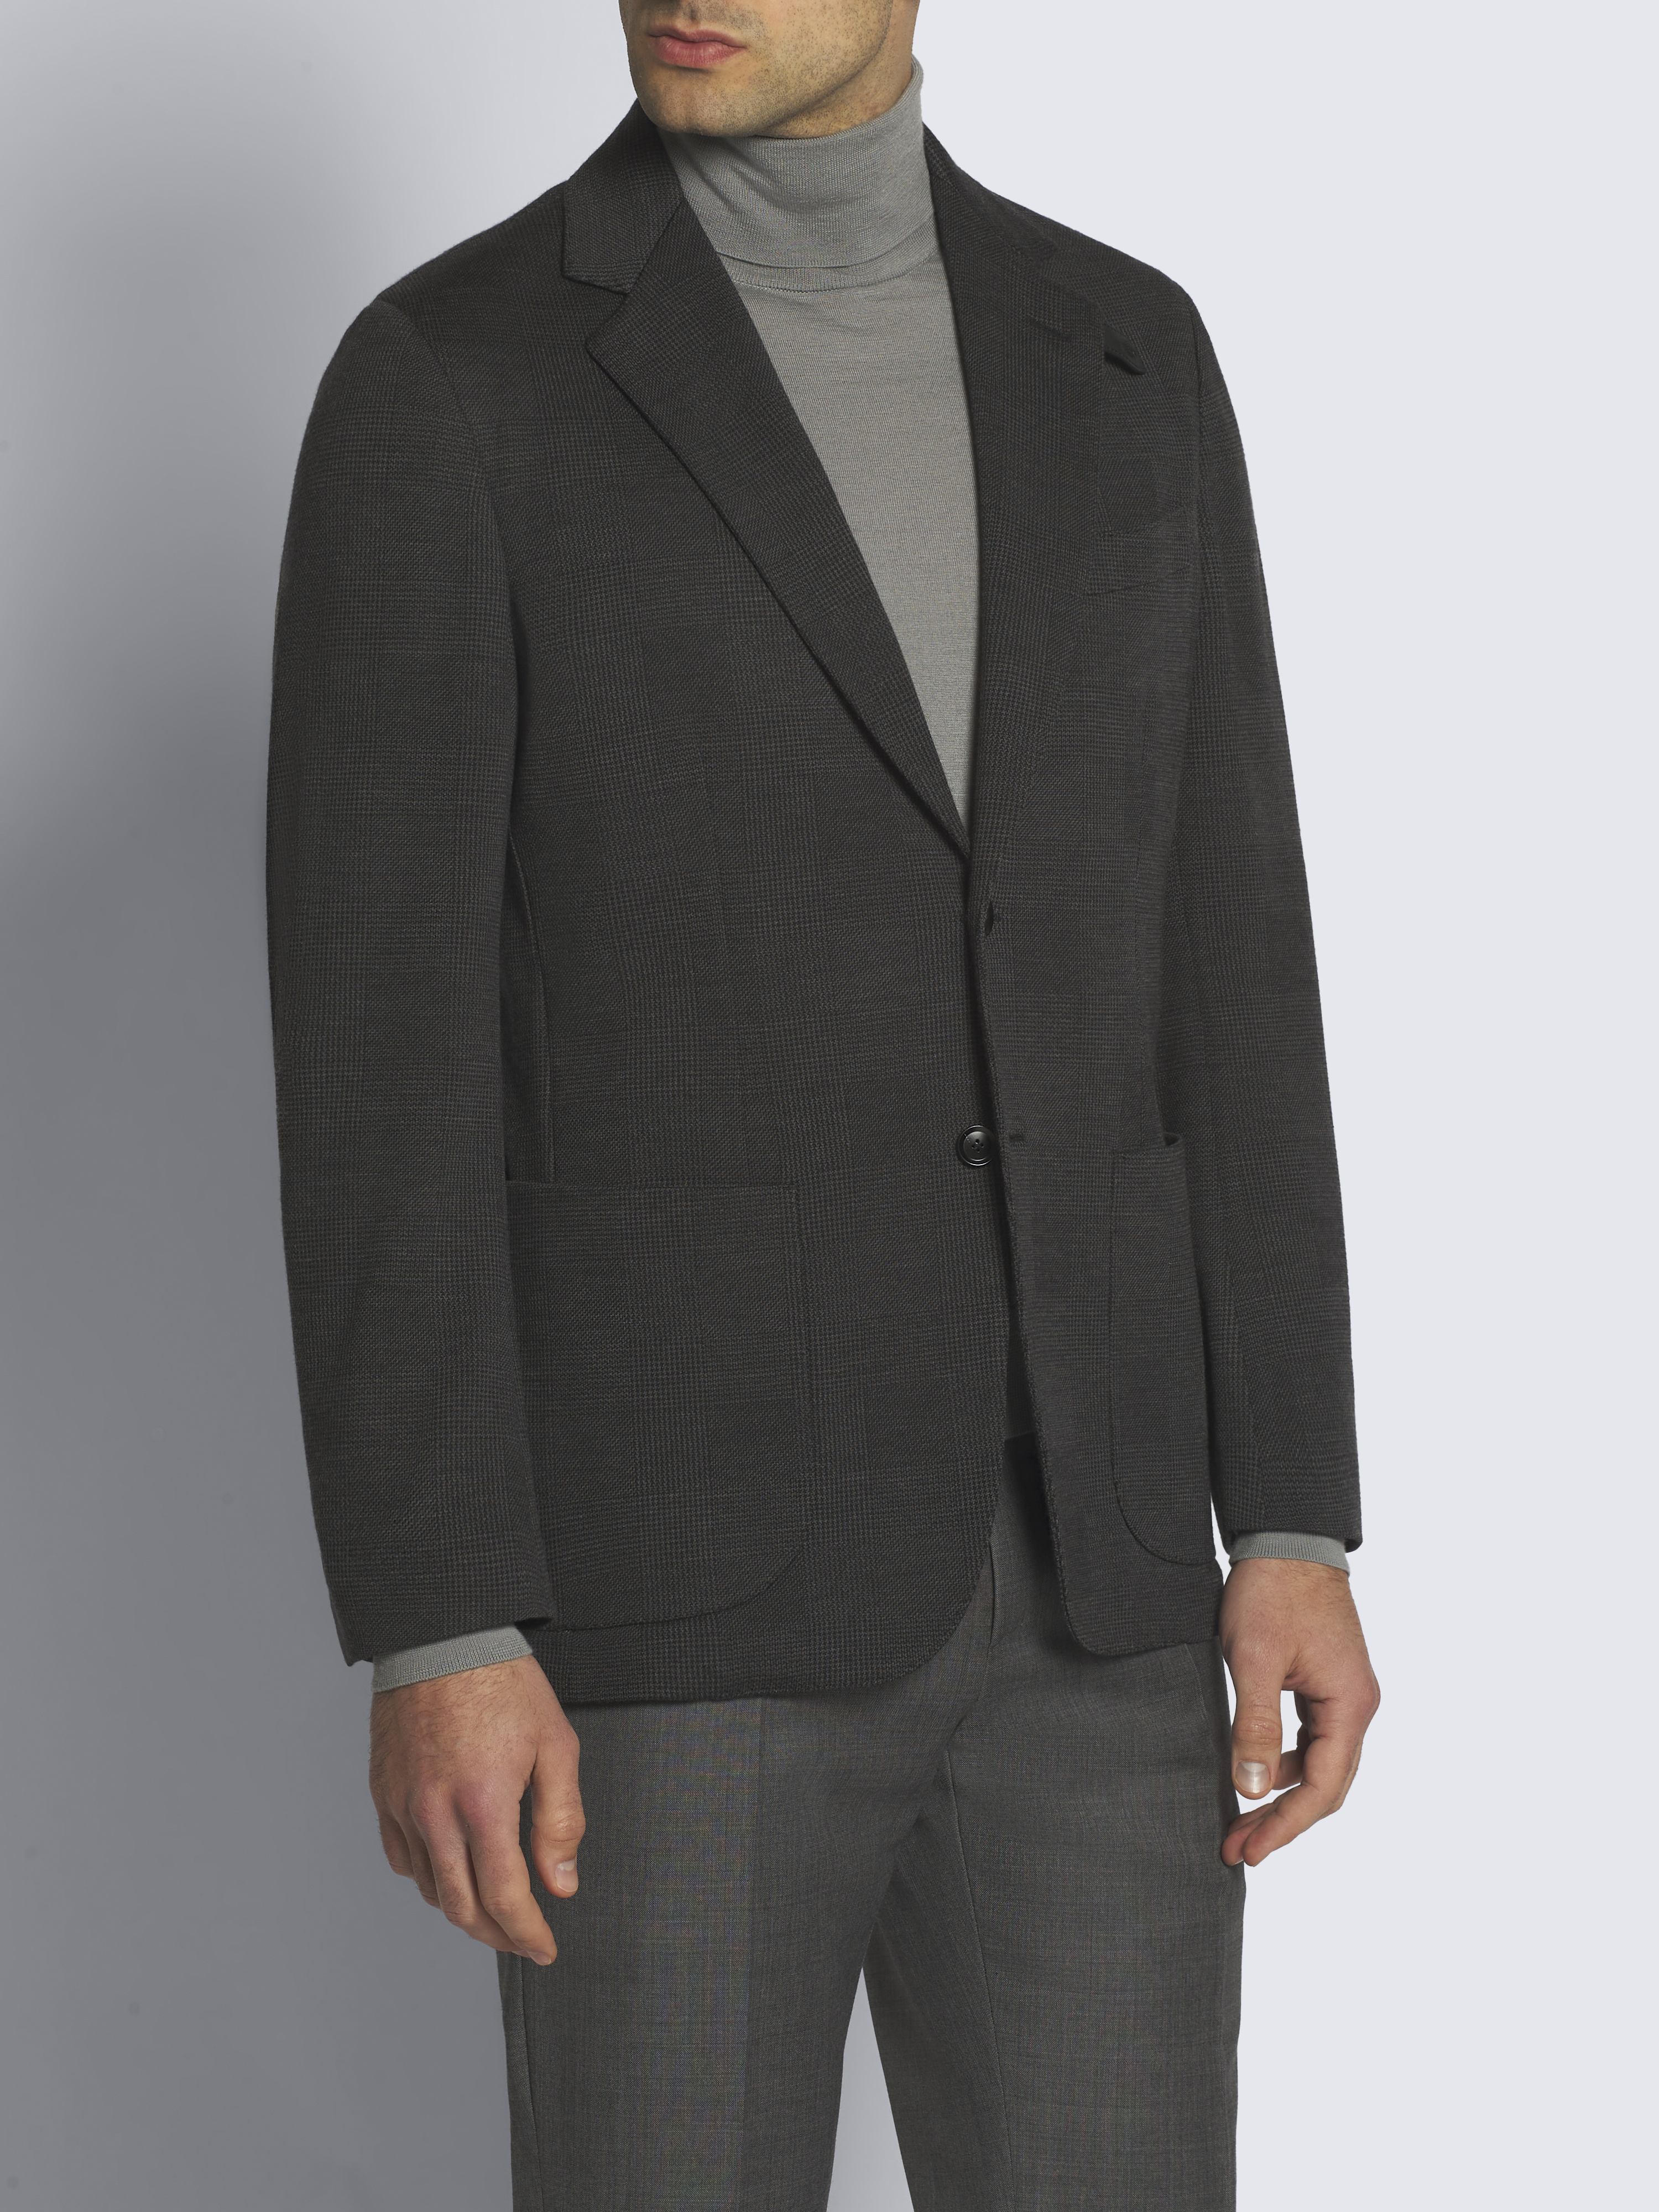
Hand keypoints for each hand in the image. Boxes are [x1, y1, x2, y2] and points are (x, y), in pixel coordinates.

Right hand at [369, 1654, 583, 1964]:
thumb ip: (561, 1820)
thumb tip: (561, 1883)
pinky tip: (451, 1870)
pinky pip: (401, 1857)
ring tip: (493, 1908)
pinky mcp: (383, 1792)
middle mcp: (436, 1813)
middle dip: (496, 1935)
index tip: (545, 1949)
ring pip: (429, 1887)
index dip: (527, 1934)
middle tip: (523, 1938)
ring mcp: (404, 1805)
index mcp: (483, 1803)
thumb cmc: (504, 1683)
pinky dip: (428, 1877)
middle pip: (461, 1907)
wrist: (443, 1636)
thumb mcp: (555, 1744)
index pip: (504, 1897)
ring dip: (463, 1909)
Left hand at [1218, 1558, 1378, 1867]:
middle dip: (1283, 1820)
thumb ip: (1254, 1726)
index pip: (1322, 1787)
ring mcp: (1345, 1694)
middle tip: (1238, 1848)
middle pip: (1327, 1784)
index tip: (1249, 1851)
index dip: (1286, 1825)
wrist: (1286, 1538)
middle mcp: (1357, 1705)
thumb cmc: (1271, 1592)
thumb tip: (1252, 1790)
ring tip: (1239, 1819)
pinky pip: (1312, 1738)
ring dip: (1282, 1794)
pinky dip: (1286, 1762)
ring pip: (1319, 1764)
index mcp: (1349, 1704)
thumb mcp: (1254, 1659)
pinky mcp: (1328, 1683)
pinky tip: (1255, 1771)